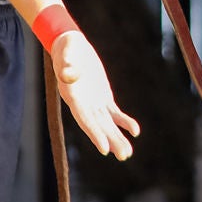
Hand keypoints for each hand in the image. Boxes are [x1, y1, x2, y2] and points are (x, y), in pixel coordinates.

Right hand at [51, 30, 139, 159]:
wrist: (71, 45)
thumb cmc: (67, 47)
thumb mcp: (66, 51)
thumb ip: (66, 64)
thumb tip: (69, 75)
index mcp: (73, 96)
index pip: (84, 119)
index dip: (94, 134)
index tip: (105, 148)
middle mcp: (82, 104)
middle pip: (98, 126)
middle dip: (110, 141)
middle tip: (123, 155)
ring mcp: (93, 102)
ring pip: (107, 124)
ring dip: (117, 137)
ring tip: (127, 153)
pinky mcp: (103, 97)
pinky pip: (114, 113)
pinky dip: (124, 122)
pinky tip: (135, 131)